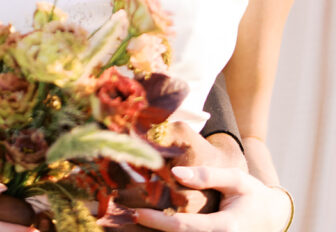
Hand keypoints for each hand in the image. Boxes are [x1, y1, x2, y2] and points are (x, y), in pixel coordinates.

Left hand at [134, 166, 291, 231]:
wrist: (274, 217)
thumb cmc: (253, 194)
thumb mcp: (236, 179)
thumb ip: (207, 176)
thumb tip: (175, 173)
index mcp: (225, 228)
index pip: (183, 227)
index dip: (157, 221)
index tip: (136, 212)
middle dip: (154, 231)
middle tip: (126, 217)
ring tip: (136, 222)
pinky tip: (158, 226)